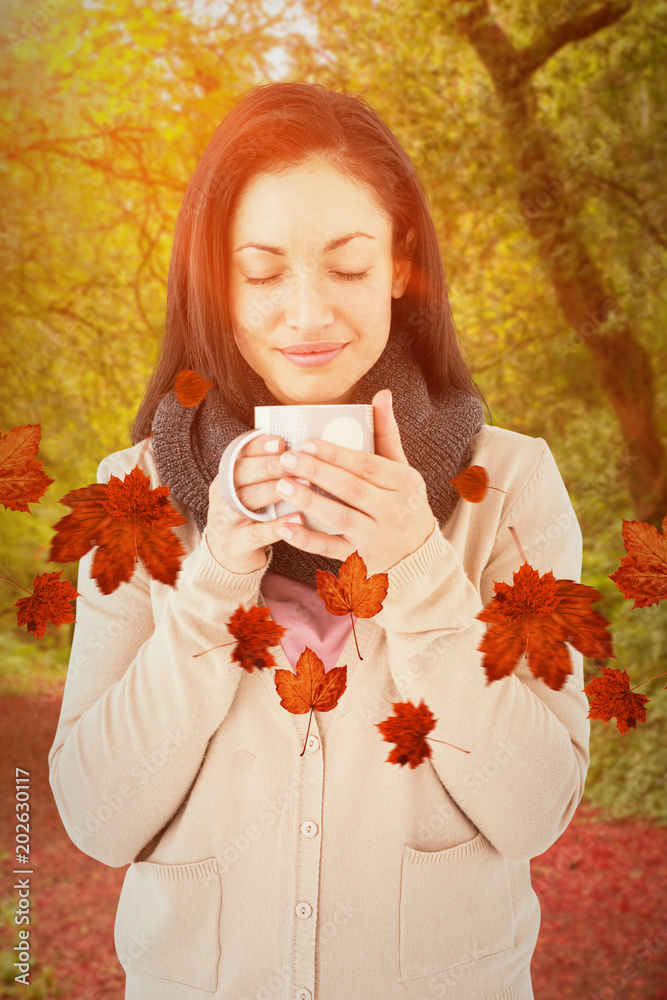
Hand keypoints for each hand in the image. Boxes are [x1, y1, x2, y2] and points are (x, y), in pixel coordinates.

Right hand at [206, 433, 303, 574]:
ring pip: (248, 500)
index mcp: (226, 476)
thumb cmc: (249, 517)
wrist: (227, 556)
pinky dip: (277, 526)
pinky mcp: (235, 544)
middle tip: (297, 462)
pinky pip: (256, 534)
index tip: (281, 442)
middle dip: (271, 465)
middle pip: (242, 474)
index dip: (259, 446)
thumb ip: (267, 473)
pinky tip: (298, 519)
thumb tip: (299, 451)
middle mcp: (222, 495)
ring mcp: (226, 520)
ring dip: (277, 491)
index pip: (239, 454)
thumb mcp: (251, 492)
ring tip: (304, 485)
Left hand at [273, 389, 436, 575]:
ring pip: (340, 518)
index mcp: (404, 483)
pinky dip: (306, 540)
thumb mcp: (403, 469)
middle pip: (351, 489)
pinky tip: (283, 526)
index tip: (307, 442)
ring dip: (308, 502)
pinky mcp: (362, 560)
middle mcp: (393, 510)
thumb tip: (381, 393)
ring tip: (281, 485)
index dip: (336, 454)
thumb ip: (387, 433)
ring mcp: (377, 537)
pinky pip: (330, 549)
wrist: (419, 555)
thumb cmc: (404, 502)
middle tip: (286, 459)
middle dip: (316, 473)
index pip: (367, 465)